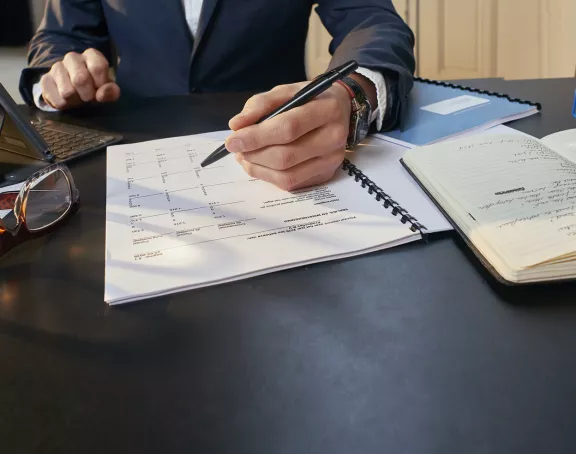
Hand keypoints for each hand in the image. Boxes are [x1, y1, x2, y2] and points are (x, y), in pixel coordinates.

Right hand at [40, 48, 119, 108]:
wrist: (73, 93)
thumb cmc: (94, 89)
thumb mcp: (107, 91)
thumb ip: (111, 92)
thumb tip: (104, 92)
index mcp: (91, 55)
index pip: (98, 67)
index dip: (101, 84)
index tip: (100, 91)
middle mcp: (72, 57)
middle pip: (80, 79)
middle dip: (88, 95)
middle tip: (89, 98)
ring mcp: (57, 67)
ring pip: (67, 91)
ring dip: (76, 101)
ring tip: (78, 98)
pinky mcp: (45, 80)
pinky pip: (57, 99)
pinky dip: (65, 105)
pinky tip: (67, 101)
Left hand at [226, 82, 351, 190]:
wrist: (341, 111)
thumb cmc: (310, 99)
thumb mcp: (286, 91)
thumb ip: (260, 105)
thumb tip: (236, 126)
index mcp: (327, 109)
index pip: (288, 128)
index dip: (256, 136)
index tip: (232, 140)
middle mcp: (334, 138)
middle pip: (286, 156)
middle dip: (254, 154)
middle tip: (237, 148)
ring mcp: (332, 160)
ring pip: (287, 175)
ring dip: (258, 168)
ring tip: (244, 157)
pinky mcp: (326, 175)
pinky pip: (291, 183)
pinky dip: (268, 176)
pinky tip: (259, 165)